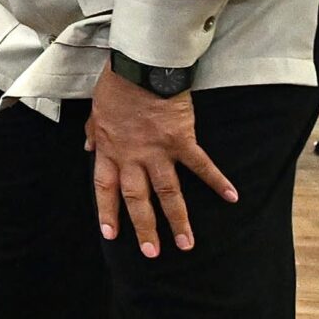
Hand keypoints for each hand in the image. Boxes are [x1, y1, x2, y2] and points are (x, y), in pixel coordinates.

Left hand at [87, 63, 235, 258]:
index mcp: (110, 150)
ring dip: (178, 219)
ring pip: (168, 192)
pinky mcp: (183, 140)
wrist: (142, 66)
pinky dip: (217, 181)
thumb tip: (88, 147)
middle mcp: (133, 157)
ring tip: (187, 244)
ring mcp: (159, 152)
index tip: (111, 234)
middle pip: (138, 199)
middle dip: (145, 228)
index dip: (107, 212)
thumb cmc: (117, 84)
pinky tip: (231, 197)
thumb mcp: (96, 109)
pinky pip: (201, 165)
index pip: (105, 188)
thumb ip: (94, 132)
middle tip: (152, 253)